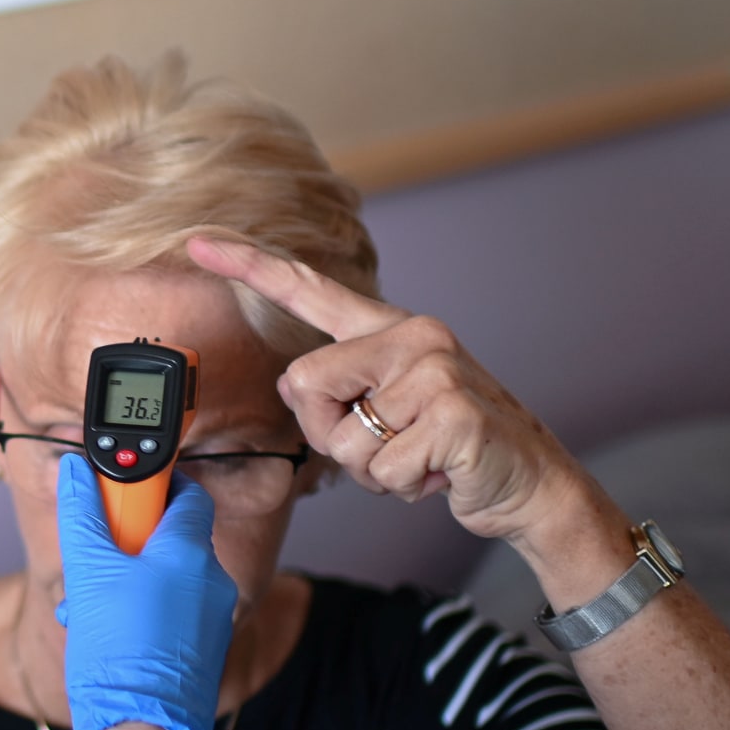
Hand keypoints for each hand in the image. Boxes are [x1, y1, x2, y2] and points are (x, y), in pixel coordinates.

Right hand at [54, 456, 238, 729]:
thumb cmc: (120, 653)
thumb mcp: (89, 573)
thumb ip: (82, 515)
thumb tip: (75, 471)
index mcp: (191, 552)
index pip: (187, 493)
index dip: (153, 486)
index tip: (119, 495)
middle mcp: (212, 581)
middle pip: (172, 537)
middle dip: (128, 542)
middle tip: (93, 558)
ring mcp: (211, 619)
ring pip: (168, 579)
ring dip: (128, 581)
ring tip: (90, 606)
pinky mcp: (202, 650)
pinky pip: (172, 613)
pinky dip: (141, 612)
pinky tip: (106, 634)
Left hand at [188, 235, 608, 547]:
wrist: (531, 483)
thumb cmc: (450, 448)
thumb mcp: (389, 410)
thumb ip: (340, 391)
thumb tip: (296, 387)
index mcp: (391, 329)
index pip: (309, 289)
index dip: (249, 266)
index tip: (198, 241)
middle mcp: (413, 336)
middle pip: (304, 385)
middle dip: (331, 435)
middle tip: (386, 446)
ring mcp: (436, 372)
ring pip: (342, 439)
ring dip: (372, 471)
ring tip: (418, 459)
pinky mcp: (453, 415)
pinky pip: (381, 469)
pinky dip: (403, 488)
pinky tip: (439, 473)